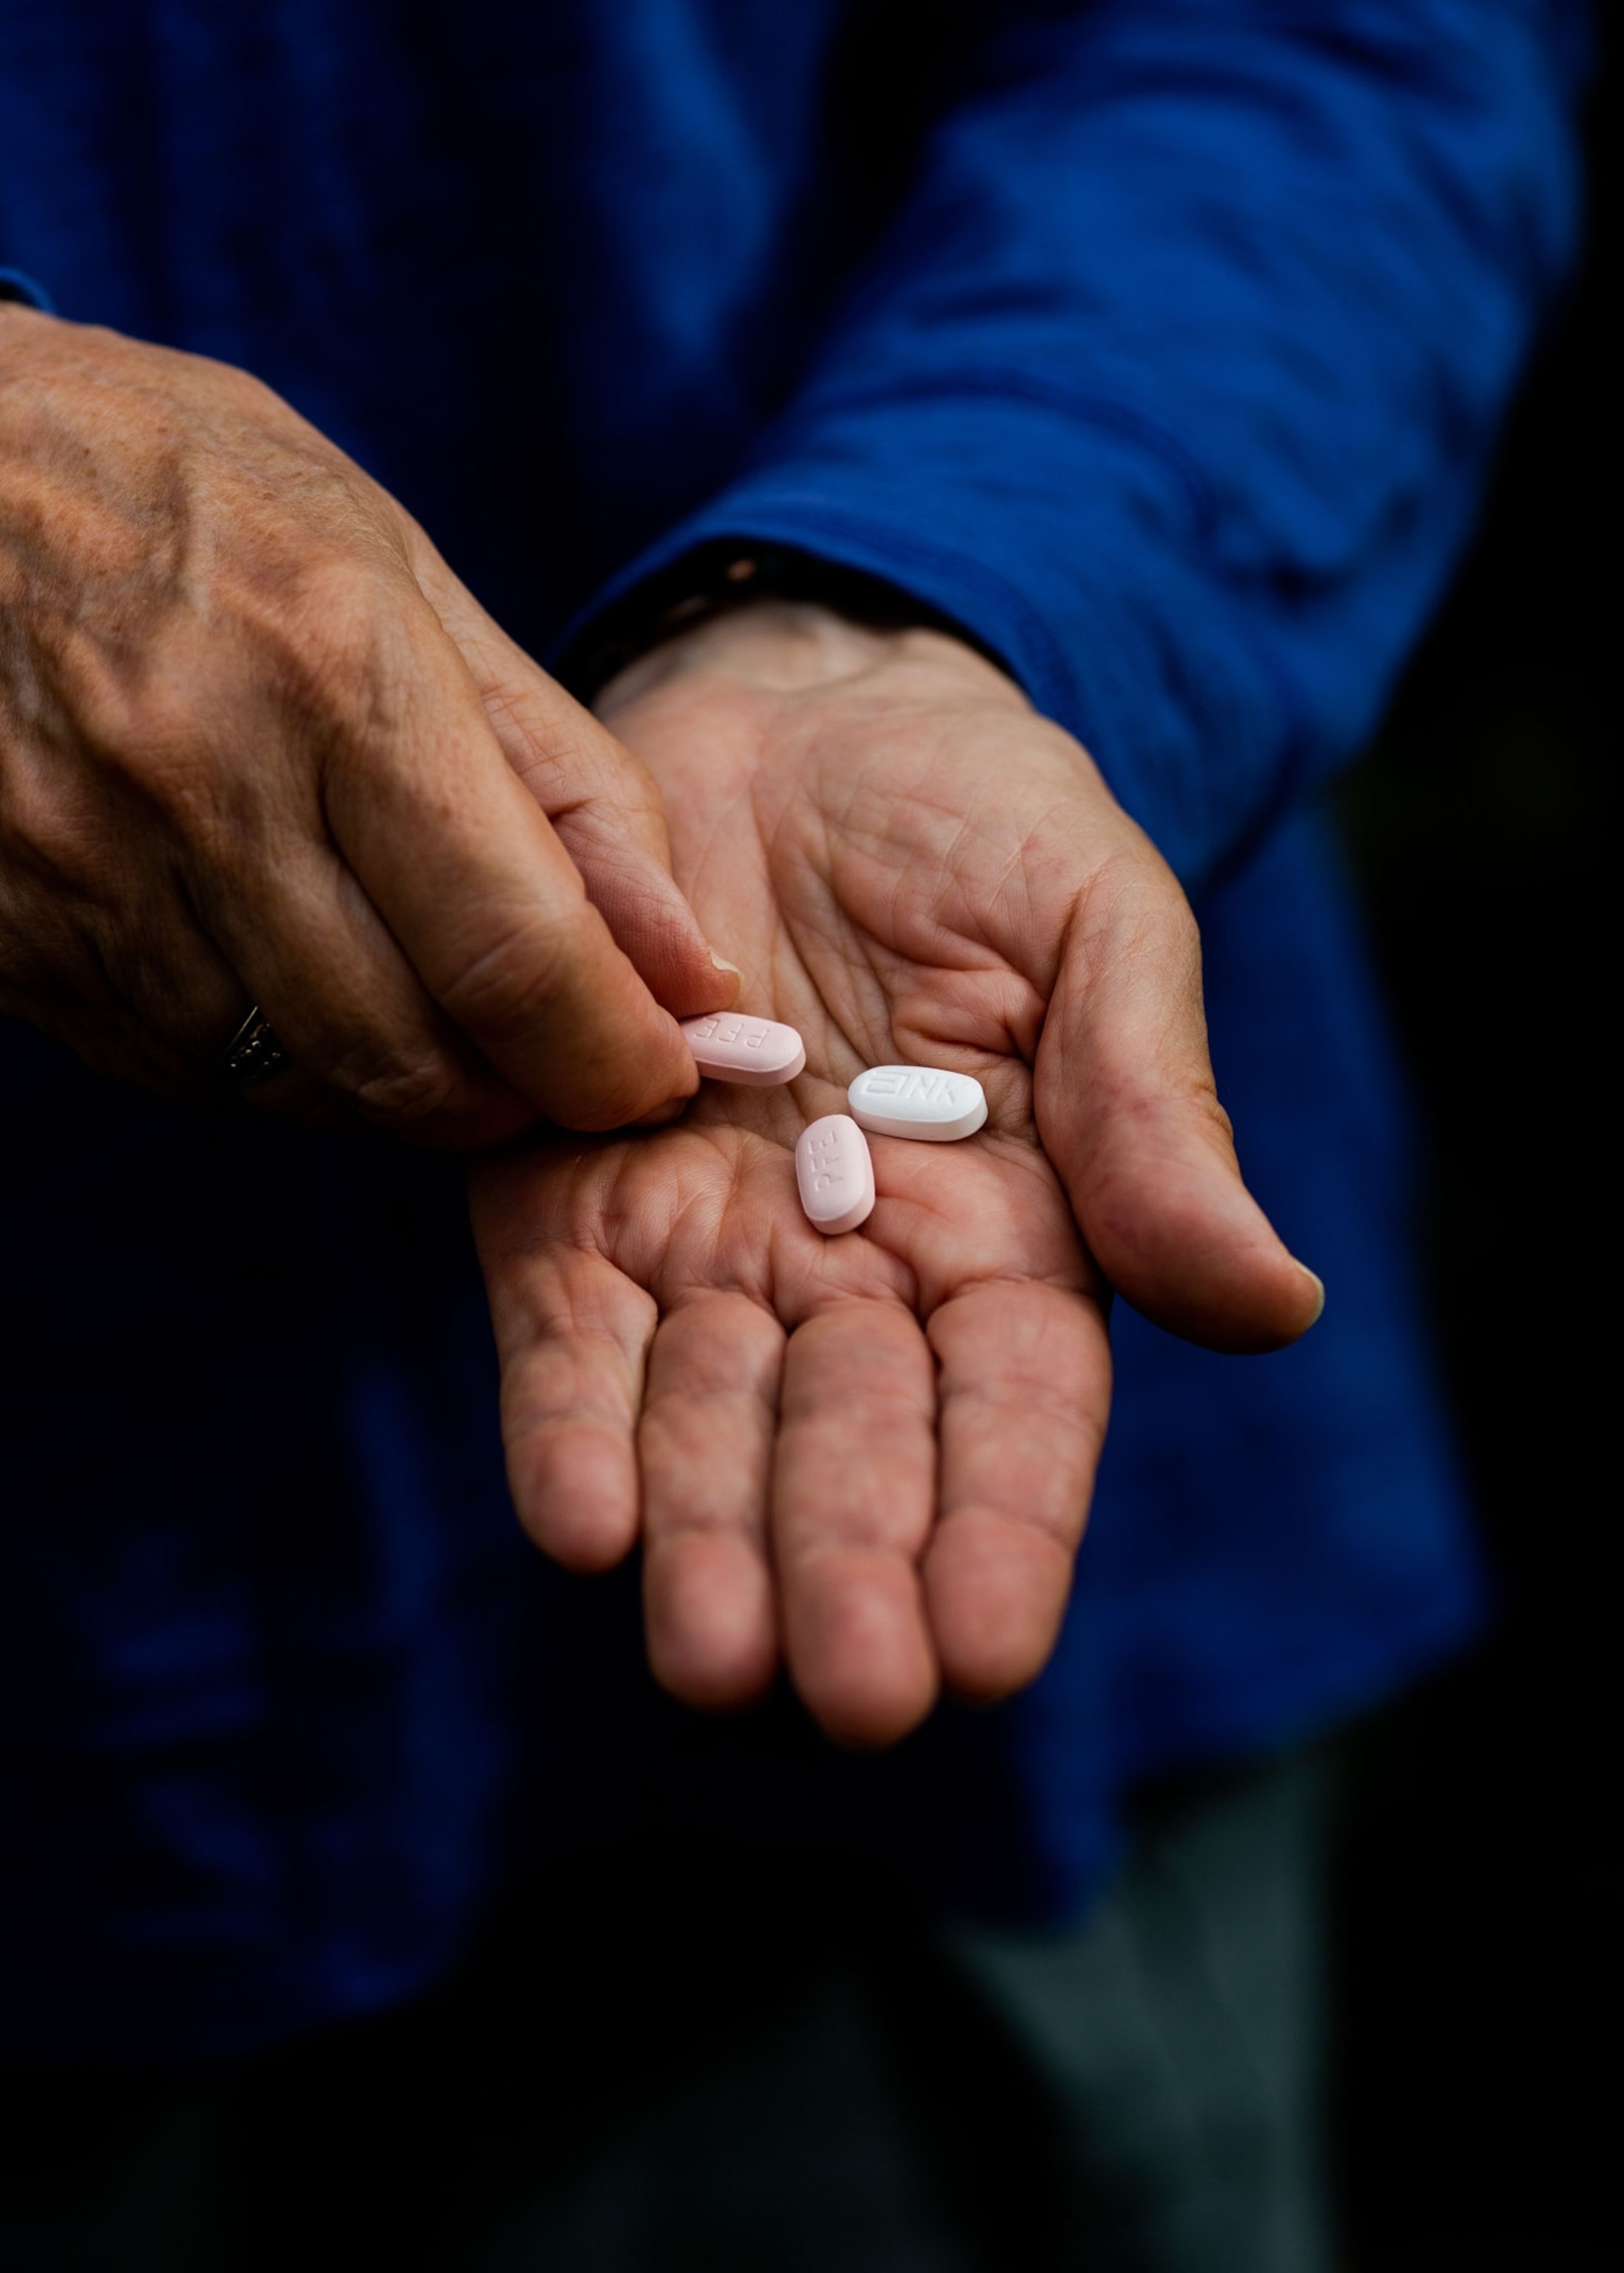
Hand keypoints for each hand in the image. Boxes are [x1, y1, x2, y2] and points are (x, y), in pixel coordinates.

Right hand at [0, 302, 732, 1137]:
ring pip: (290, 1087)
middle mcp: (198, 780)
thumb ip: (566, 782)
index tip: (655, 1076)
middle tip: (545, 1061)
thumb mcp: (400, 576)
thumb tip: (696, 970)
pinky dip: (263, 1061)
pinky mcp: (6, 934)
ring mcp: (81, 868)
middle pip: (408, 1056)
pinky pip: (176, 1068)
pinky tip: (280, 971)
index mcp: (334, 667)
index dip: (611, 1057)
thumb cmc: (190, 497)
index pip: (514, 950)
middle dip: (511, 1097)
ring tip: (413, 996)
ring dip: (390, 1086)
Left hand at [471, 602, 1322, 1742]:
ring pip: (706, 1422)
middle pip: (856, 1449)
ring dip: (703, 1538)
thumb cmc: (987, 821)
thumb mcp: (1102, 932)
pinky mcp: (575, 1190)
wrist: (802, 711)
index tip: (992, 1649)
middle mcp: (856, 1277)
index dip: (1005, 1531)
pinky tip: (577, 1522)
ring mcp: (710, 1243)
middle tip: (841, 1689)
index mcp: (1014, 1238)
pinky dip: (566, 1422)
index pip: (1016, 1415)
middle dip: (848, 1567)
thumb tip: (1270, 1301)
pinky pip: (568, 1327)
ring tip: (705, 1653)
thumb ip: (1156, 1110)